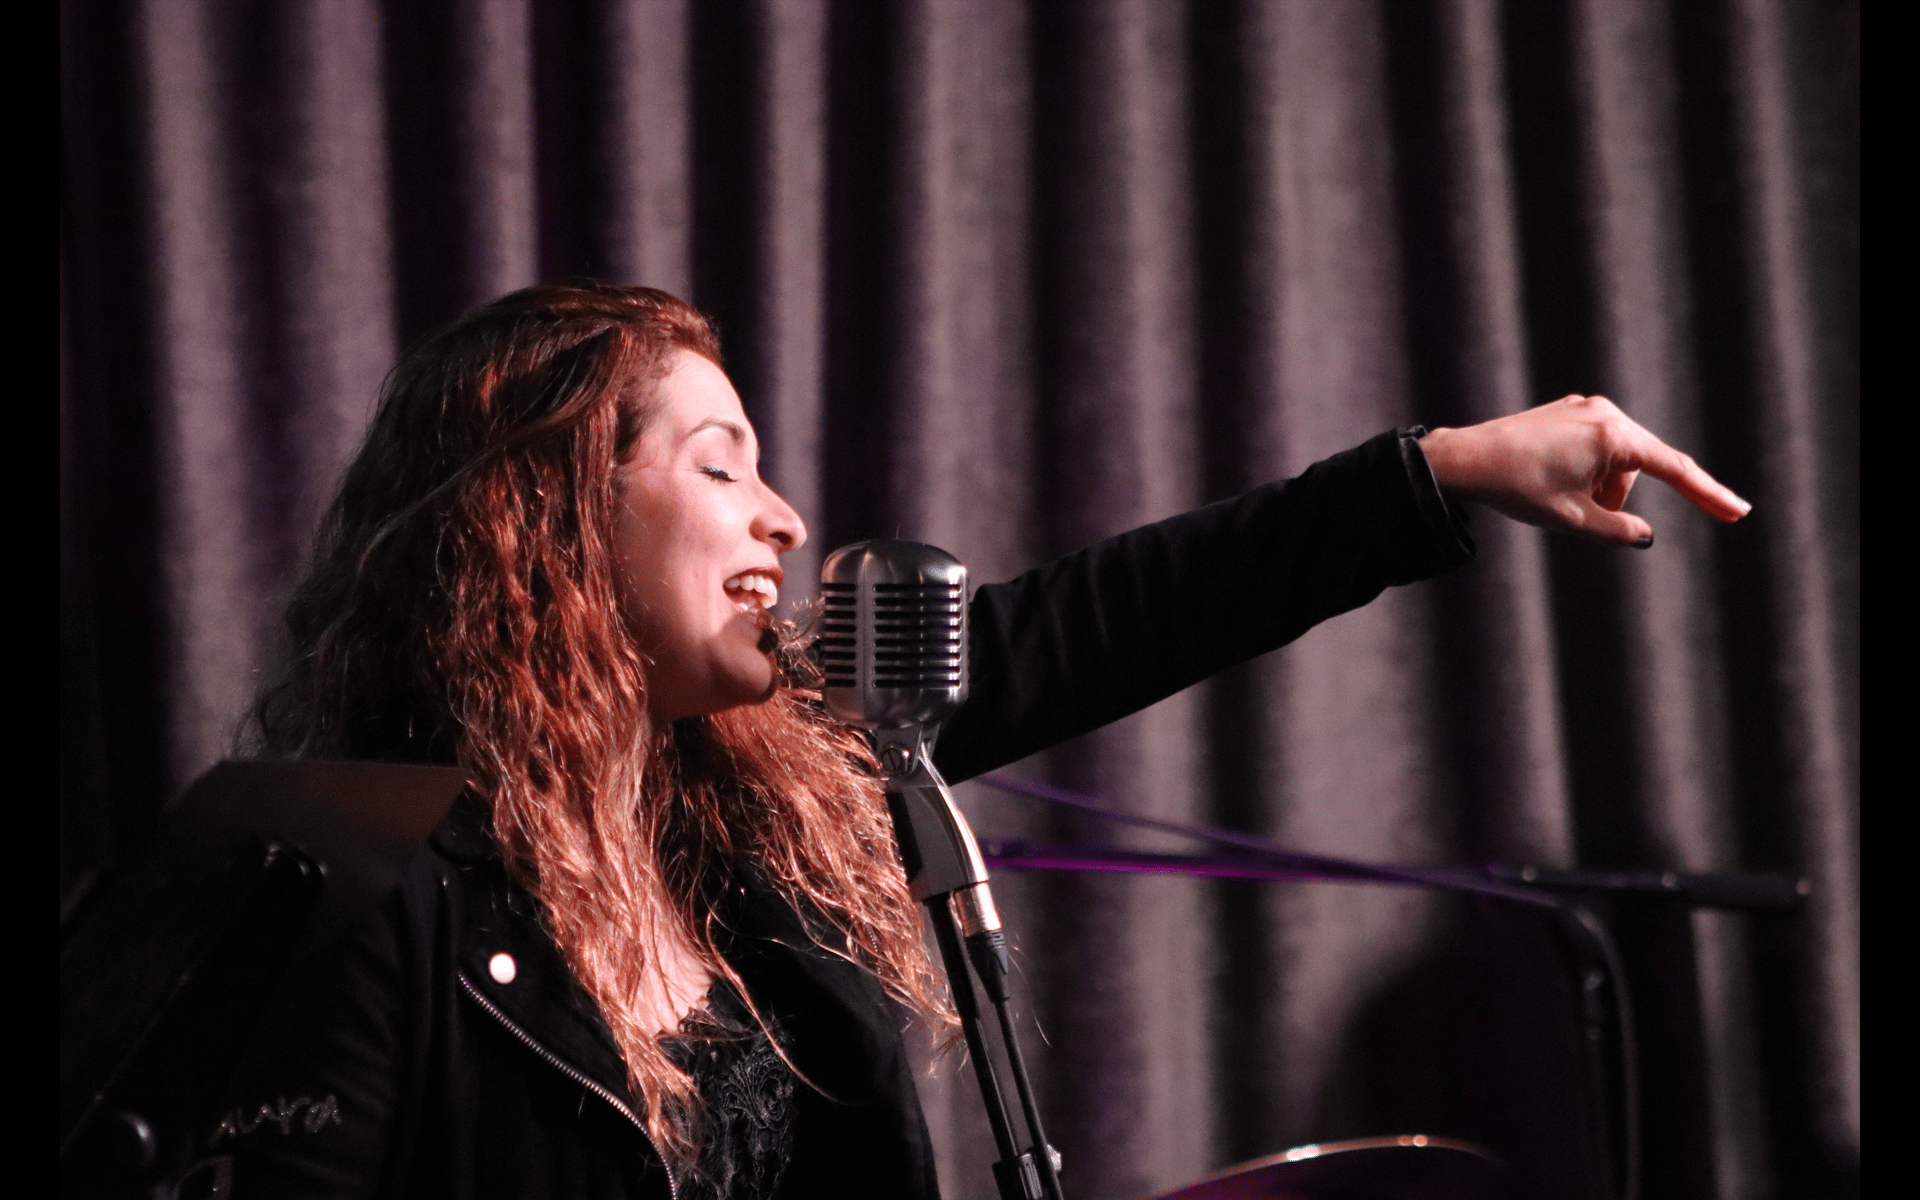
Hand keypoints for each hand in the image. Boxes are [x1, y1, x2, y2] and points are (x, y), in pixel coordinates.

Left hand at [1418, 395, 1749, 545]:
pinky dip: (1586, 471)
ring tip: (1554, 494)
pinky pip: (1595, 449)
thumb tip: (1642, 534)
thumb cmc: (1518, 488)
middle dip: (1616, 499)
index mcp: (1615, 437)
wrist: (1466, 458)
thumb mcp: (1572, 519)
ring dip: (1599, 486)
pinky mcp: (1569, 410)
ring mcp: (1587, 408)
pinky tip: (1549, 478)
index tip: (1739, 512)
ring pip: (1616, 461)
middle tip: (1577, 514)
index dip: (1709, 495)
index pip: (1676, 471)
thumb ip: (1617, 530)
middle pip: (1639, 469)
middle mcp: (1606, 413)